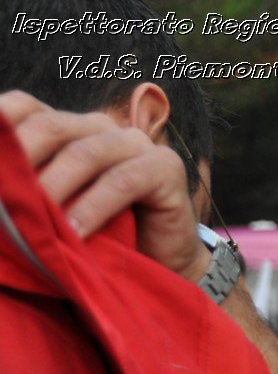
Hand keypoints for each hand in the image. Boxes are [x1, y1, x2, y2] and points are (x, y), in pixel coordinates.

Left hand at [0, 90, 205, 280]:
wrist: (160, 265)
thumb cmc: (101, 237)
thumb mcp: (56, 208)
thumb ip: (30, 188)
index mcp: (69, 128)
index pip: (24, 107)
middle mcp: (100, 127)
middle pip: (50, 126)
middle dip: (20, 160)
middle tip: (1, 198)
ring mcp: (136, 143)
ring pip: (84, 153)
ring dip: (53, 189)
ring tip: (34, 223)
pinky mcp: (166, 167)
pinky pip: (122, 181)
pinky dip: (93, 208)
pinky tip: (76, 233)